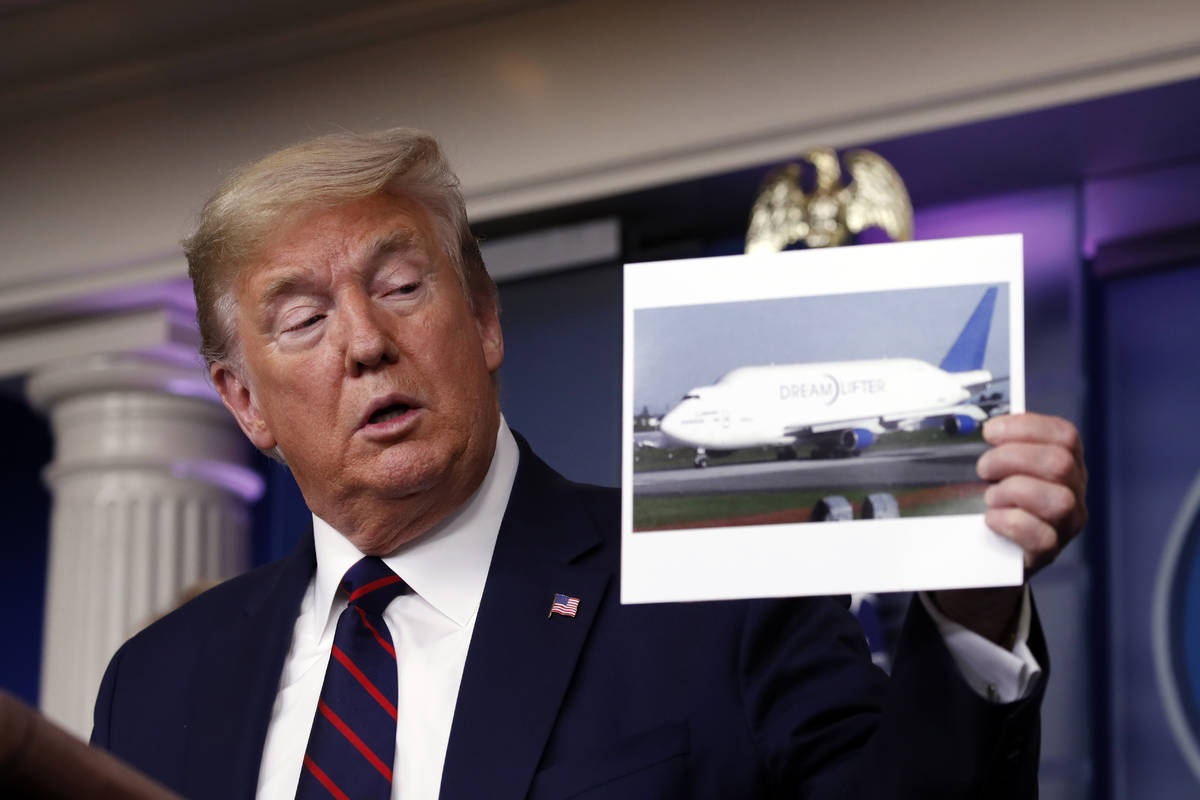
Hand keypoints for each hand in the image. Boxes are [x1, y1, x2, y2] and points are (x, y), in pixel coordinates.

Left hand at [930, 412, 1087, 643]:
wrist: (985, 557)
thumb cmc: (991, 503)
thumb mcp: (998, 471)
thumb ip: (997, 448)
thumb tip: (973, 425)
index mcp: (1065, 463)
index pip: (1064, 434)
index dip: (1026, 427)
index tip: (989, 432)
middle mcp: (1073, 491)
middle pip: (1059, 463)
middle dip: (1012, 458)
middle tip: (983, 469)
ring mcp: (1066, 523)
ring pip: (1058, 500)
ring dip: (1013, 491)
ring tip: (990, 497)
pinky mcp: (1050, 551)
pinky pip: (1042, 536)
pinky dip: (1011, 522)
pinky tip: (991, 519)